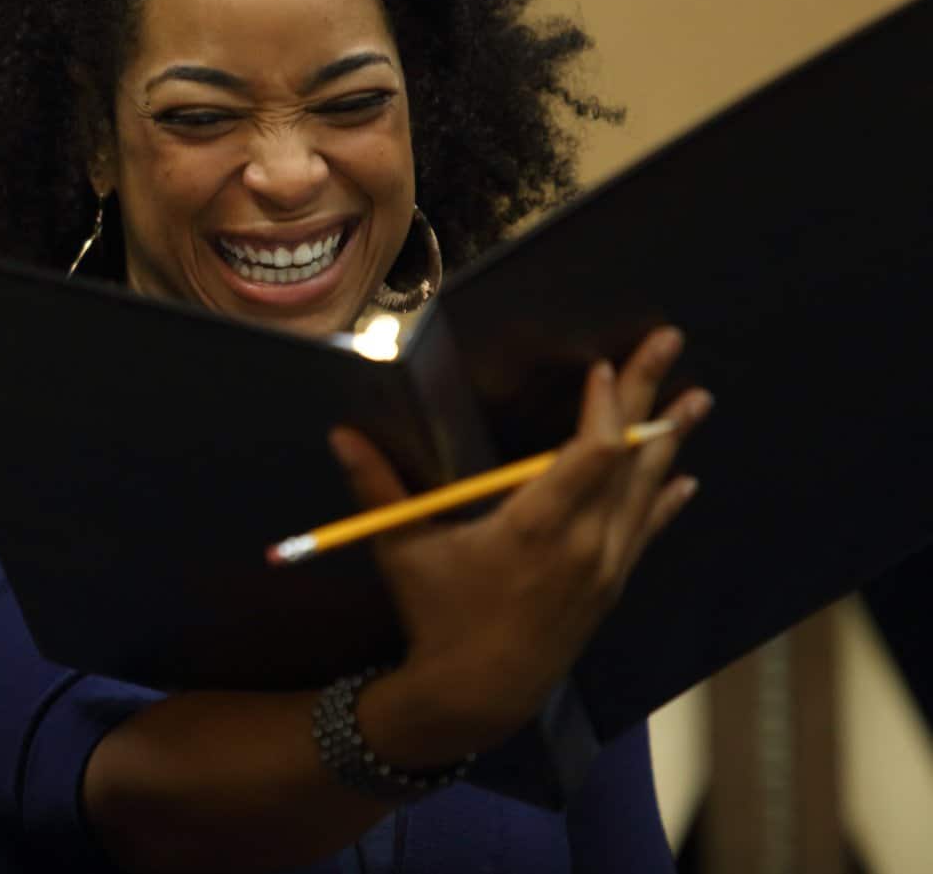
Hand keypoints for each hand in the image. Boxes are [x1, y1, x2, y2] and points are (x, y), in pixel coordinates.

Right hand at [332, 326, 712, 764]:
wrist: (478, 696)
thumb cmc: (437, 616)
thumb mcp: (402, 550)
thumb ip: (376, 488)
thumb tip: (340, 433)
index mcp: (536, 528)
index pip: (589, 453)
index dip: (603, 407)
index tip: (604, 366)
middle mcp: (584, 543)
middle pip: (628, 457)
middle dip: (648, 397)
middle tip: (669, 342)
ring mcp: (604, 565)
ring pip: (647, 490)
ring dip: (671, 440)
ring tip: (698, 398)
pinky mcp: (609, 585)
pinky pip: (646, 530)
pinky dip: (664, 499)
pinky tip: (684, 478)